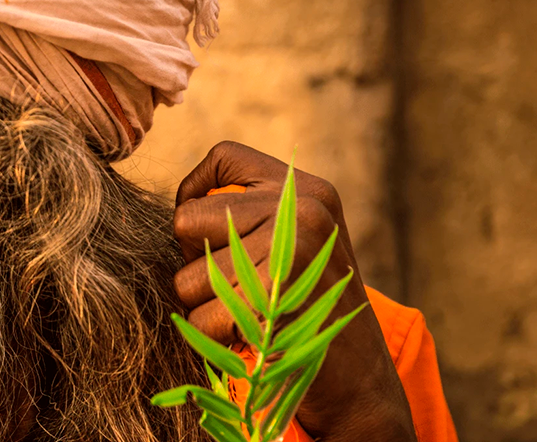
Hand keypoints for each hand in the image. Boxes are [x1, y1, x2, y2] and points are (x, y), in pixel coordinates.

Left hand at [172, 141, 415, 440]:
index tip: (202, 227)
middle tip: (240, 287)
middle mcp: (302, 209)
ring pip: (185, 276)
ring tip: (251, 314)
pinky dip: (214, 338)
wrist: (359, 379)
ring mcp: (291, 249)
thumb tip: (177, 205)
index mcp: (307, 191)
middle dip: (196, 263)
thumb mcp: (295, 243)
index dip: (195, 189)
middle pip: (185, 221)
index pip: (224, 156)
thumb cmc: (308, 309)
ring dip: (206, 307)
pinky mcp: (274, 296)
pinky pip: (200, 317)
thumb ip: (249, 215)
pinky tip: (252, 337)